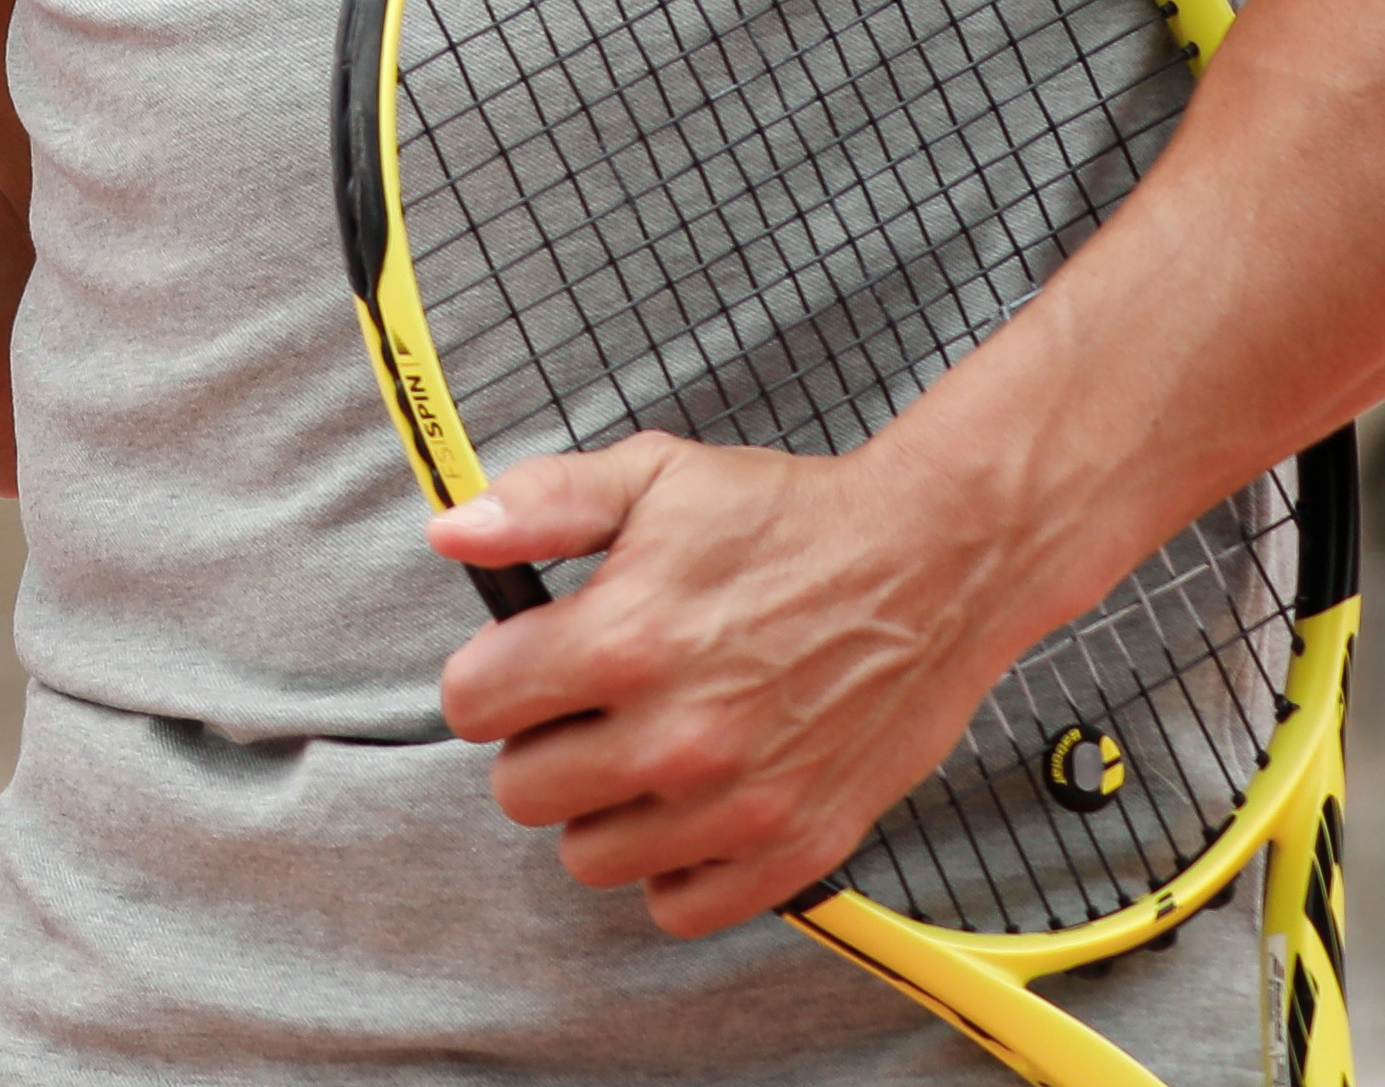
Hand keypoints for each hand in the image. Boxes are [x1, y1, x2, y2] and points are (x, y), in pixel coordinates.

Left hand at [430, 434, 1031, 935]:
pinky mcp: (790, 850)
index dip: (491, 675)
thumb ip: (543, 504)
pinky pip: (677, 907)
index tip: (528, 663)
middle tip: (595, 703)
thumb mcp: (657, 477)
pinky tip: (696, 803)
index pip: (472, 703)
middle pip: (521, 791)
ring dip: (605, 808)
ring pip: (588, 857)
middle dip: (543, 742)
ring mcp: (734, 805)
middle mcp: (673, 736)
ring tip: (650, 747)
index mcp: (624, 640)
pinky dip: (676, 867)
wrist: (933, 564)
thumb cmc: (791, 520)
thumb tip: (451, 531)